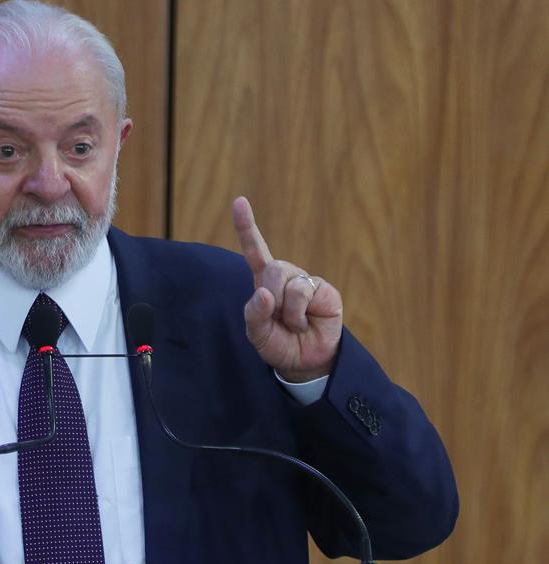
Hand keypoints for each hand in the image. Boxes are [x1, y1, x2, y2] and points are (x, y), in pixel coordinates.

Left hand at [232, 196, 342, 382]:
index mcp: (264, 282)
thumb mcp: (257, 333)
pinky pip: (303, 292)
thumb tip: (264, 293)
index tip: (239, 201)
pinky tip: (306, 323)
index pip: (254, 250)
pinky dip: (299, 314)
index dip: (247, 226)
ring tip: (294, 324)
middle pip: (271, 269)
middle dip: (270, 298)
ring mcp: (306, 281)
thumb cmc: (278, 344)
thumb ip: (254, 314)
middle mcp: (286, 276)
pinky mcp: (324, 290)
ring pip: (287, 281)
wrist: (305, 362)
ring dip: (285, 310)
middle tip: (278, 319)